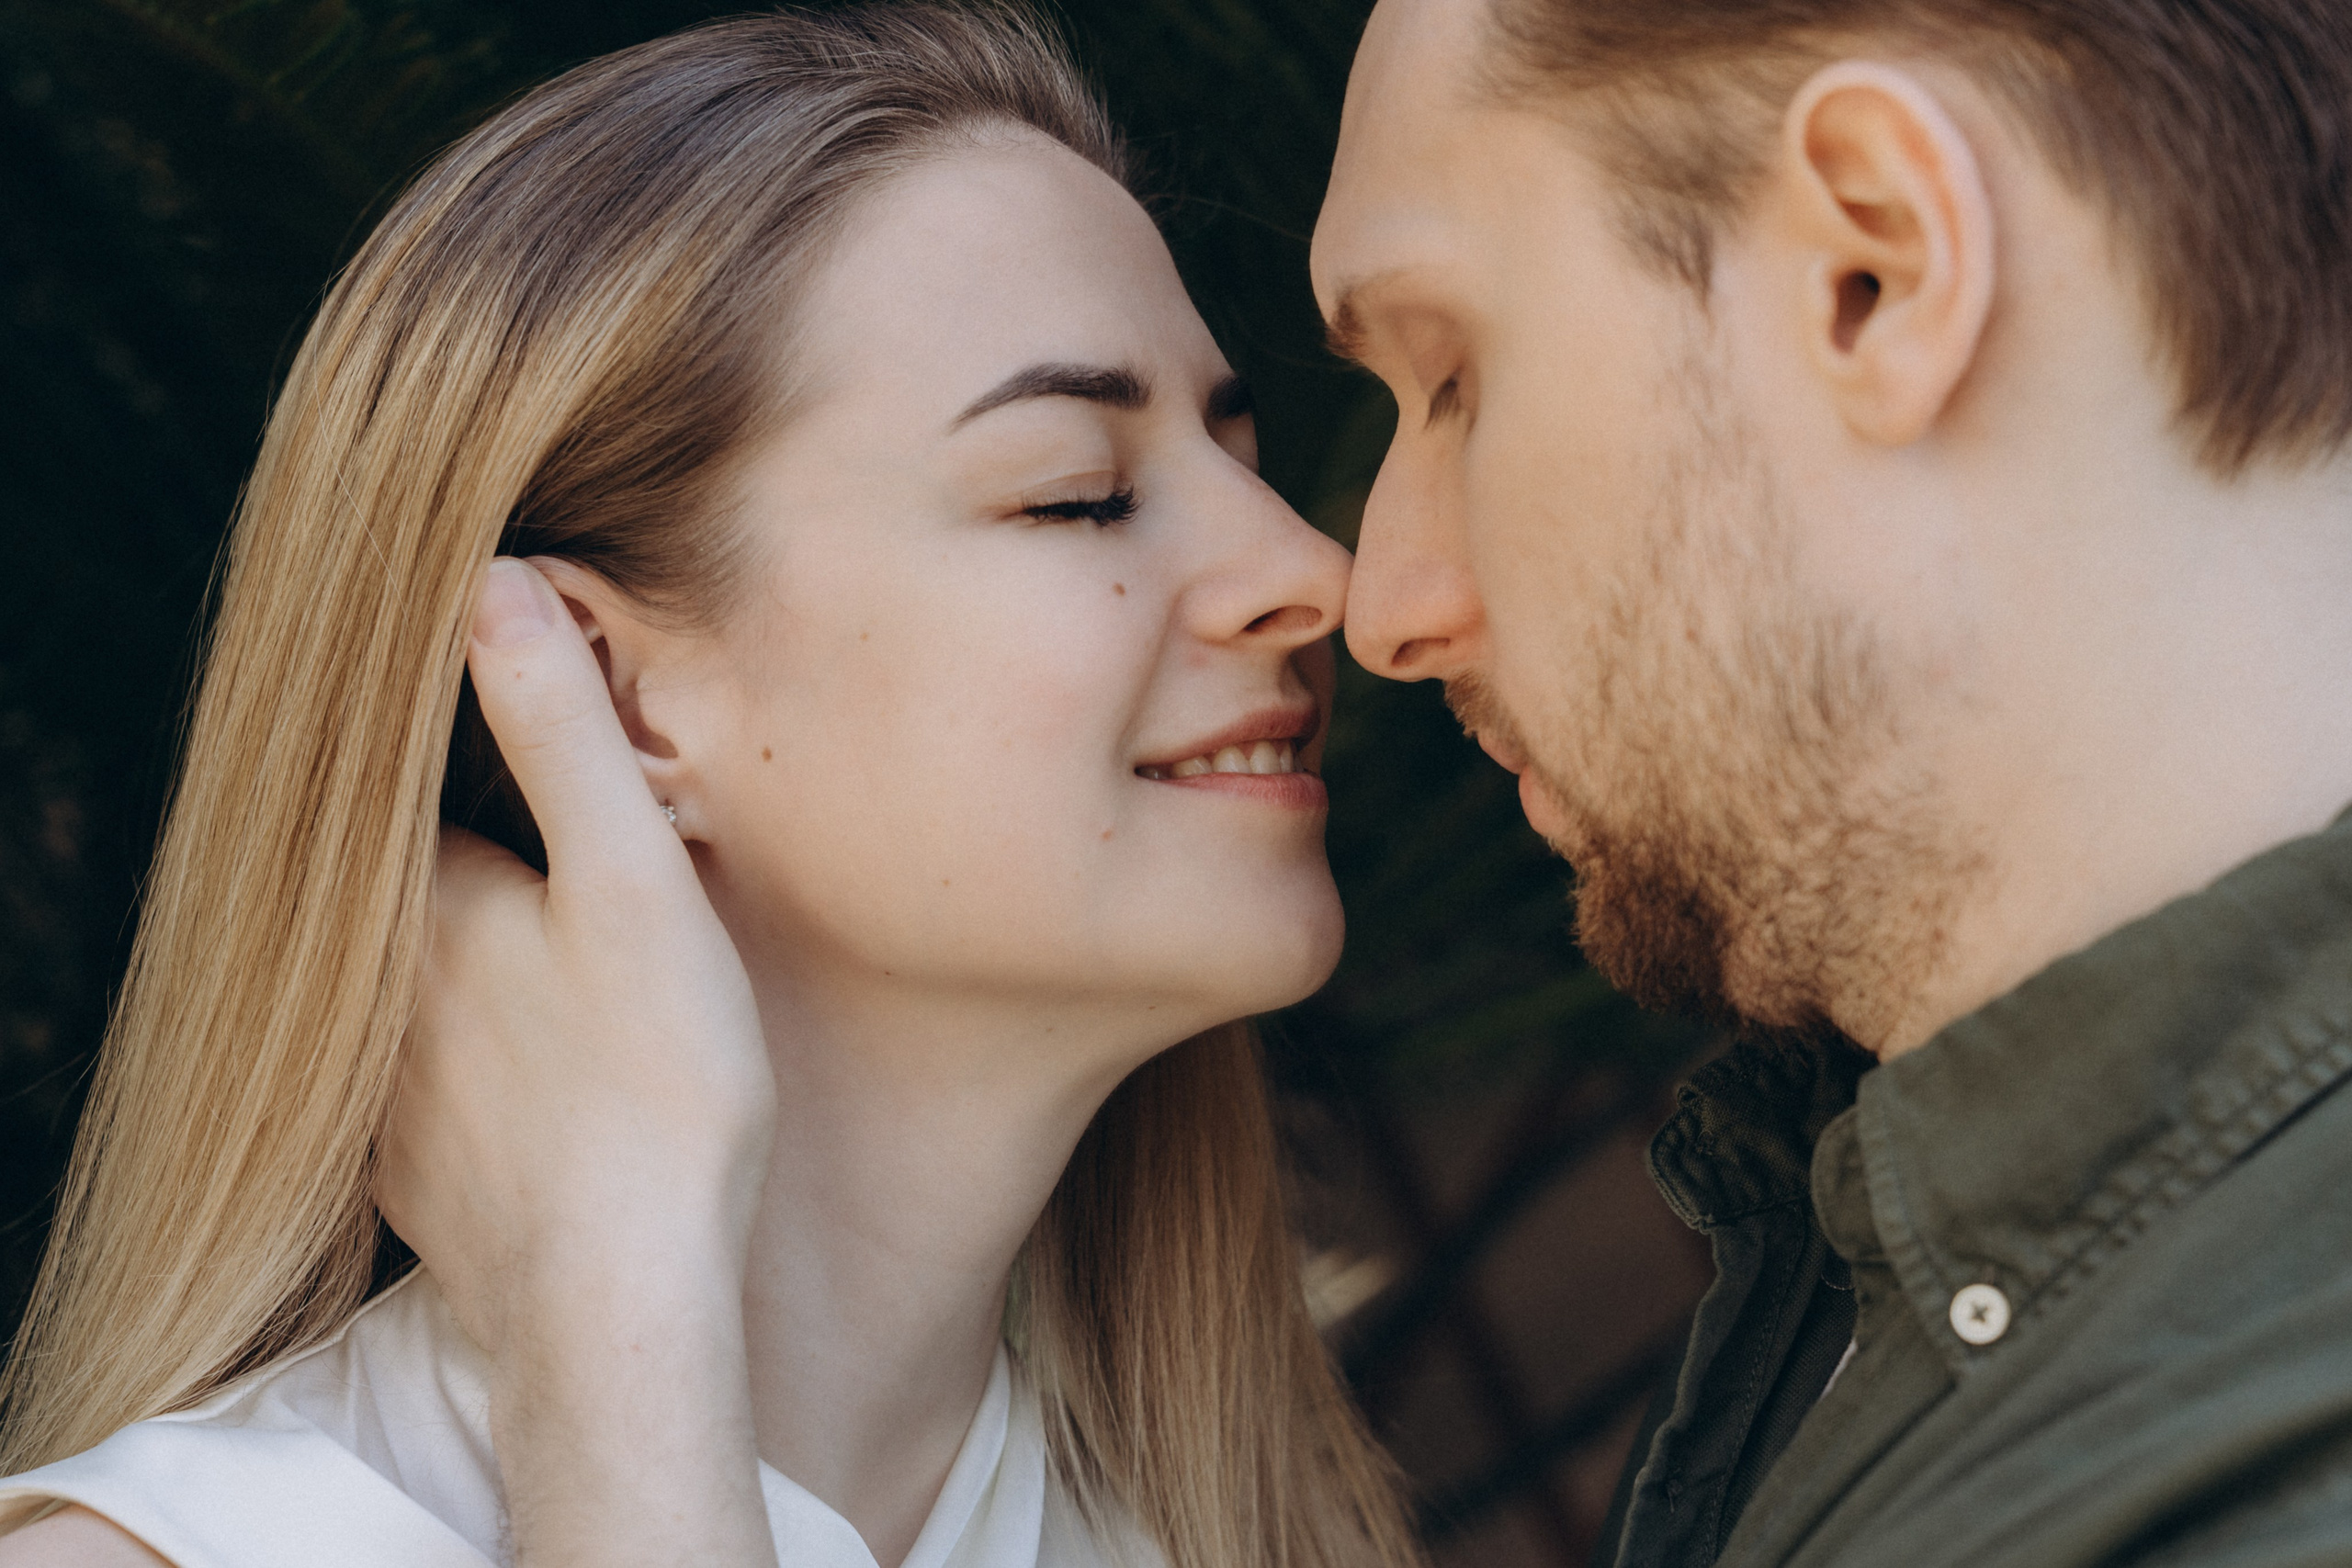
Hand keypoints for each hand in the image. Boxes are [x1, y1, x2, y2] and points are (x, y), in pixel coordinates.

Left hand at [375, 557, 777, 1566]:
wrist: (622, 1300)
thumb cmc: (653, 1083)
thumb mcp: (634, 882)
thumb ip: (561, 731)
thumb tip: (487, 580)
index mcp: (424, 902)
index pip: (411, 791)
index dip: (466, 758)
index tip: (516, 736)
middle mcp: (377, 995)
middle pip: (409, 892)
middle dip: (470, 863)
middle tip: (552, 857)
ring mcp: (384, 1096)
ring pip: (412, 994)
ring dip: (466, 970)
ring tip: (547, 967)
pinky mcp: (411, 1178)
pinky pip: (424, 1087)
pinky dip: (467, 1065)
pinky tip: (531, 1077)